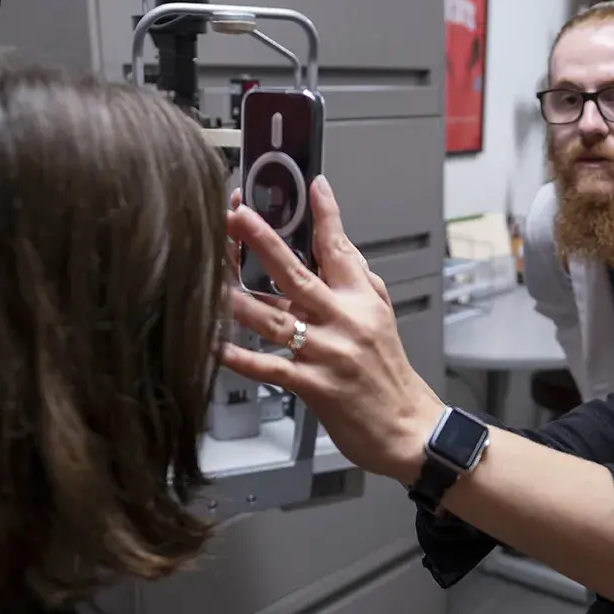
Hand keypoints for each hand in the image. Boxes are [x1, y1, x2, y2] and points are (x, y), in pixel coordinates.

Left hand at [221, 177, 444, 483]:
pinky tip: (213, 345)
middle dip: (263, 242)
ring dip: (237, 297)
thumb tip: (338, 246)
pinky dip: (238, 357)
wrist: (407, 428)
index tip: (313, 185)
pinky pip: (268, 367)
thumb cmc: (389, 376)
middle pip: (297, 274)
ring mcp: (326, 353)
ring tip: (207, 275)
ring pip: (274, 318)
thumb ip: (357, 282)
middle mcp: (343, 321)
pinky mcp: (313, 386)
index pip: (341, 248)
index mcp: (361, 301)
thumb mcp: (381, 317)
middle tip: (236, 216)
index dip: (327, 214)